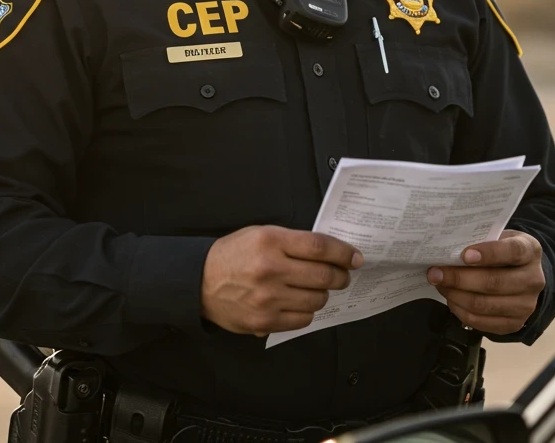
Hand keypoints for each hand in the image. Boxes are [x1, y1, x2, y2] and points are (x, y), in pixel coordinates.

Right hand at [201, 226, 362, 335]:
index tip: (355, 257)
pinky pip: (302, 320)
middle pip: (323, 276)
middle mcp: (270, 269)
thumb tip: (331, 252)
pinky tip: (301, 303)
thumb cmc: (234, 254)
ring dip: (324, 294)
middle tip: (343, 275)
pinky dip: (308, 311)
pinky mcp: (264, 321)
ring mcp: (268, 298)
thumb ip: (293, 241)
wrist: (199, 282)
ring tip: (318, 288)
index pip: (320, 247)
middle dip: (340, 276)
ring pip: (317, 300)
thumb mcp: (260, 234)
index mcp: (271, 241)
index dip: (343, 253)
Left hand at [427, 229, 543, 334]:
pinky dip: (460, 311)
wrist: (522, 276)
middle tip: (435, 273)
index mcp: (530, 251)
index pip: (513, 252)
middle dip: (459, 278)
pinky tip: (451, 299)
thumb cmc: (503, 252)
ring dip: (455, 295)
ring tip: (440, 285)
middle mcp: (533, 280)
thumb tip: (446, 250)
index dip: (489, 253)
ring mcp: (526, 306)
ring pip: (484, 305)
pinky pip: (481, 322)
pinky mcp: (514, 324)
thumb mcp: (499, 238)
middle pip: (494, 283)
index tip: (464, 255)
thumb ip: (480, 241)